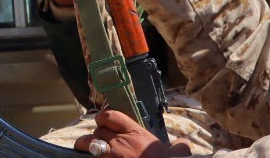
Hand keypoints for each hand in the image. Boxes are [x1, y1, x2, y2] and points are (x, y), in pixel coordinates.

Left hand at [73, 109, 189, 156]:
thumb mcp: (177, 155)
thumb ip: (179, 147)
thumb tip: (184, 145)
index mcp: (135, 133)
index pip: (111, 115)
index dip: (104, 118)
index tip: (105, 123)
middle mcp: (120, 141)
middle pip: (98, 130)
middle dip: (97, 135)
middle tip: (101, 141)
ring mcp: (111, 155)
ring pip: (87, 143)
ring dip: (85, 145)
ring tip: (87, 148)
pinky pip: (89, 157)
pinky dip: (88, 157)